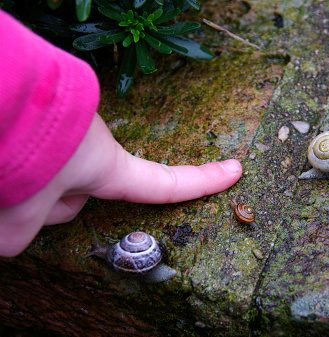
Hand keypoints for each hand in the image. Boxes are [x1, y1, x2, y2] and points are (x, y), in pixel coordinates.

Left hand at [0, 113, 242, 256]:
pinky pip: (24, 153)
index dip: (204, 183)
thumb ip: (22, 235)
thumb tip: (14, 230)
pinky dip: (6, 161)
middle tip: (14, 196)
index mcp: (106, 167)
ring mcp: (66, 131)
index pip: (165, 184)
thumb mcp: (19, 216)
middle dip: (44, 205)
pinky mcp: (40, 116)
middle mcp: (90, 148)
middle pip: (72, 199)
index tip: (235, 169)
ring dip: (13, 185)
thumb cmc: (20, 153)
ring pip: (39, 178)